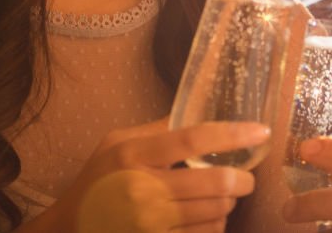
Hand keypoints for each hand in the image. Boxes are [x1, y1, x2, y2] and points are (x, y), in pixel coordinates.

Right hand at [58, 119, 269, 232]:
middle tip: (245, 177)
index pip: (194, 139)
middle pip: (215, 182)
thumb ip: (157, 129)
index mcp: (135, 155)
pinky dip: (215, 226)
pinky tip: (208, 218)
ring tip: (222, 198)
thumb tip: (197, 110)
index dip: (234, 135)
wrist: (70, 226)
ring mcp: (151, 224)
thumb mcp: (118, 142)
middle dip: (242, 180)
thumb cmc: (97, 179)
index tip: (261, 131)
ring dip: (228, 204)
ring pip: (216, 212)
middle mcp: (143, 190)